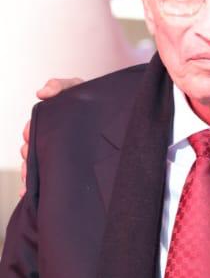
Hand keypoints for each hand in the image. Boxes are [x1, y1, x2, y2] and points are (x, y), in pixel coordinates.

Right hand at [20, 77, 82, 194]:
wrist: (113, 113)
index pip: (32, 127)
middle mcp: (52, 136)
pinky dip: (34, 184)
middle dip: (28, 153)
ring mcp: (59, 150)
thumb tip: (42, 92)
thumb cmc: (93, 100)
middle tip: (30, 157)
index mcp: (51, 120)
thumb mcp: (77, 88)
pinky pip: (46, 176)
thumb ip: (60, 85)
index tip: (28, 135)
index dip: (28, 131)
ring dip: (30, 170)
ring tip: (30, 178)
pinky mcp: (66, 163)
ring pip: (35, 163)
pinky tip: (29, 192)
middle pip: (30, 147)